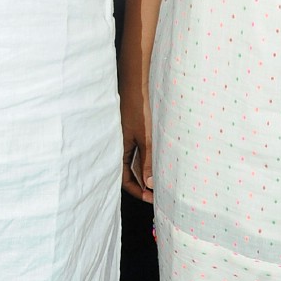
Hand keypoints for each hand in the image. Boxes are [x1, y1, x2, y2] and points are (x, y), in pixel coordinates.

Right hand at [119, 65, 152, 200]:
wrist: (137, 82)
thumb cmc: (139, 108)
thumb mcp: (146, 137)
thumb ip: (147, 160)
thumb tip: (149, 184)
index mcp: (119, 149)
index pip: (124, 178)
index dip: (136, 190)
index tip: (150, 198)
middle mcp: (120, 145)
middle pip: (129, 171)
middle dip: (142, 183)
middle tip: (158, 192)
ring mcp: (127, 136)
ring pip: (135, 160)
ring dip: (146, 170)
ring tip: (162, 179)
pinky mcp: (133, 128)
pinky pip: (139, 149)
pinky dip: (147, 157)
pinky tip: (159, 159)